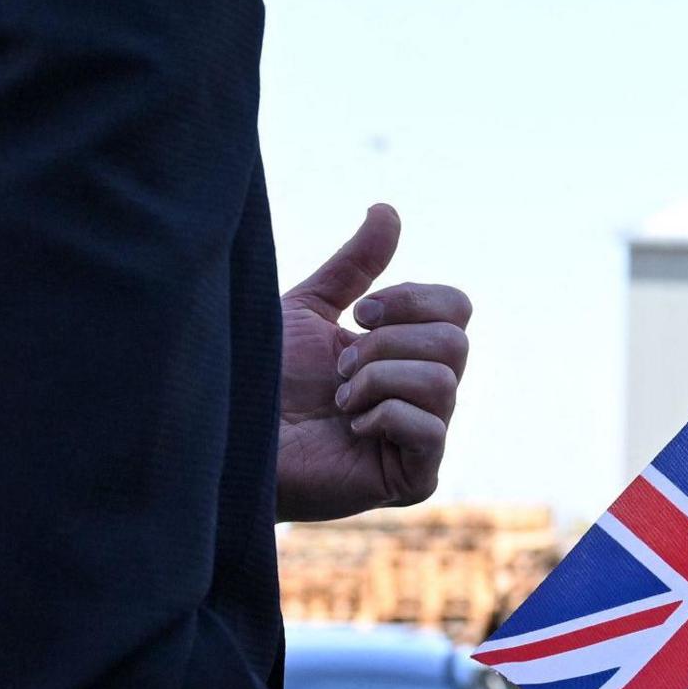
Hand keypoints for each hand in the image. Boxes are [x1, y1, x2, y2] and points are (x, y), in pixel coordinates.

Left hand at [275, 203, 473, 520]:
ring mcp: (423, 438)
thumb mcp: (309, 310)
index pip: (457, 308)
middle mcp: (425, 394)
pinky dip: (385, 414)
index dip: (414, 299)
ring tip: (339, 397)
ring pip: (443, 382)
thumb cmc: (261, 380)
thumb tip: (387, 210)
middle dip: (387, 343)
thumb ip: (354, 266)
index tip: (359, 312)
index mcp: (409, 352)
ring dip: (378, 378)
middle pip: (456, 342)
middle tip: (340, 364)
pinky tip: (350, 428)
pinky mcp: (413, 478)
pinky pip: (431, 429)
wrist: (230, 435)